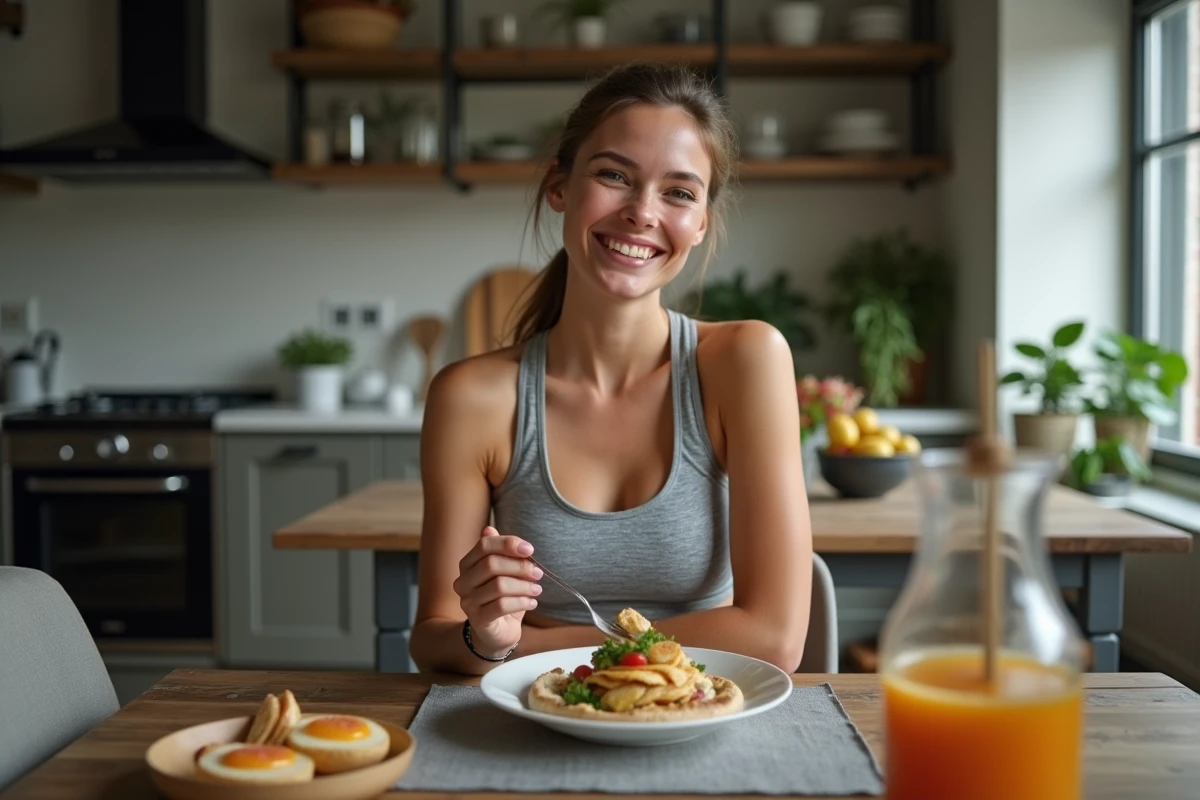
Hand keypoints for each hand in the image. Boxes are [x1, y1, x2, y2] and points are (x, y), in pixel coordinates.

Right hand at [453, 526, 542, 656]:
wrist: (498, 632)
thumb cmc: (503, 597)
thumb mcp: (505, 572)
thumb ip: (501, 552)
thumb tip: (489, 529)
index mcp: (468, 564)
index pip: (485, 545)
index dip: (508, 544)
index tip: (530, 550)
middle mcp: (463, 581)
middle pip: (492, 564)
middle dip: (520, 567)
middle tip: (538, 573)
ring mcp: (468, 601)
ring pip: (499, 586)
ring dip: (524, 586)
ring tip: (537, 589)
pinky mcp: (478, 619)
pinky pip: (502, 605)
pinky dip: (522, 602)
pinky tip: (532, 603)